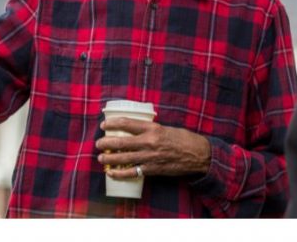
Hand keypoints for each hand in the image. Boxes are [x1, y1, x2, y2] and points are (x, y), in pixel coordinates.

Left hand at [95, 118, 210, 178]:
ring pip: (123, 158)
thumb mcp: (165, 128)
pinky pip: (131, 172)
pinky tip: (111, 173)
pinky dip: (119, 173)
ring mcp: (149, 157)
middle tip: (98, 144)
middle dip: (106, 143)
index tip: (104, 125)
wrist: (198, 155)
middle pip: (120, 142)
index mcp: (152, 128)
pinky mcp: (152, 170)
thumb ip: (150, 129)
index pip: (127, 123)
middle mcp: (149, 142)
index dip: (112, 123)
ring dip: (108, 158)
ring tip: (101, 158)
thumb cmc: (183, 139)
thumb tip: (134, 128)